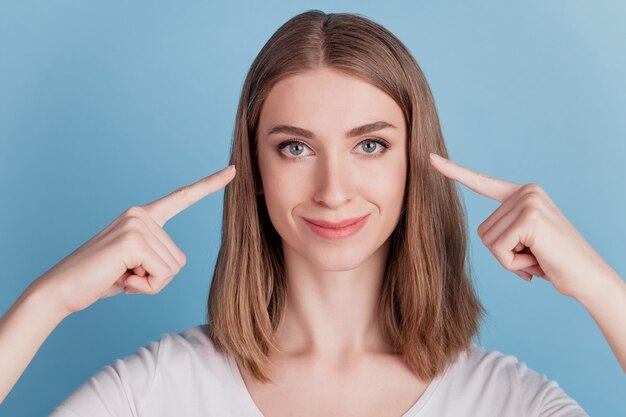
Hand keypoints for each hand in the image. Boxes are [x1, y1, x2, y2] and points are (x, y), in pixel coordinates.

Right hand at [30, 165, 236, 315]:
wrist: (62, 289)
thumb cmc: (100, 278)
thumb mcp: (136, 265)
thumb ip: (156, 257)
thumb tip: (171, 264)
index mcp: (144, 216)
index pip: (182, 198)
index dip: (209, 185)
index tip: (233, 171)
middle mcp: (141, 214)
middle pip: (180, 259)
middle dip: (155, 278)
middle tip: (125, 274)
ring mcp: (137, 224)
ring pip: (172, 270)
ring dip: (148, 283)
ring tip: (121, 275)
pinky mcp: (133, 240)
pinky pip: (162, 276)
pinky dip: (144, 287)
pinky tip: (121, 279)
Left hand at [428, 152, 612, 300]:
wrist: (589, 278)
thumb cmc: (555, 263)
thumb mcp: (525, 241)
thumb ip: (505, 230)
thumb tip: (485, 234)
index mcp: (523, 193)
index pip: (482, 183)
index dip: (454, 172)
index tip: (430, 159)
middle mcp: (526, 191)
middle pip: (483, 230)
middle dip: (505, 252)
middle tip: (535, 255)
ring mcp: (529, 202)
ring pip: (489, 242)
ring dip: (510, 260)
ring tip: (538, 257)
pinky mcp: (530, 219)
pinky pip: (500, 251)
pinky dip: (515, 266)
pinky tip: (538, 262)